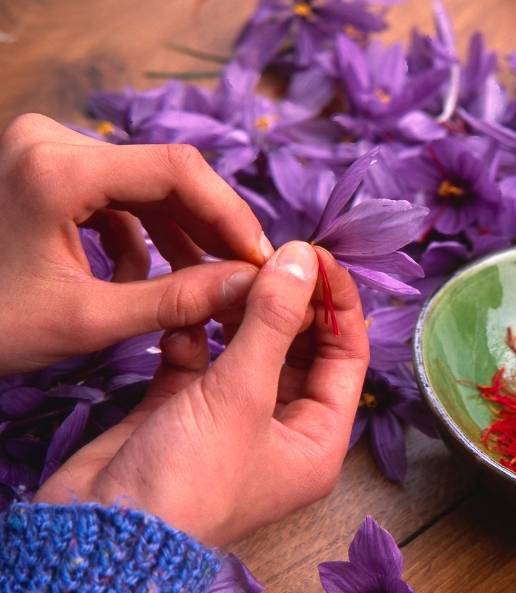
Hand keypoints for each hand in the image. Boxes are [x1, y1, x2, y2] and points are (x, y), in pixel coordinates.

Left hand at [0, 113, 274, 374]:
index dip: (230, 214)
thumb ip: (178, 300)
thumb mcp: (89, 320)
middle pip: (164, 174)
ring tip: (204, 285)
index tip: (262, 259)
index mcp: (56, 168)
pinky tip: (144, 277)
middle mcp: (50, 141)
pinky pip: (118, 195)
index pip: (176, 170)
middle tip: (247, 275)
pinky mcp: (46, 168)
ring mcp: (45, 150)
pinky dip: (143, 234)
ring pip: (146, 186)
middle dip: (209, 229)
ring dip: (180, 236)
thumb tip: (251, 286)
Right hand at [36, 243, 369, 545]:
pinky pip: (201, 361)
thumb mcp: (242, 395)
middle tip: (264, 258)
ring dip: (237, 313)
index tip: (317, 255)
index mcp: (318, 440)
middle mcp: (282, 430)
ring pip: (248, 350)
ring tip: (223, 276)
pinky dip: (194, 336)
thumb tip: (305, 258)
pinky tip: (184, 319)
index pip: (347, 357)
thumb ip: (274, 321)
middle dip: (285, 303)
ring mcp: (232, 420)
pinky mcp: (184, 411)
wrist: (101, 534)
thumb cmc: (190, 478)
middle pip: (299, 350)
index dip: (337, 304)